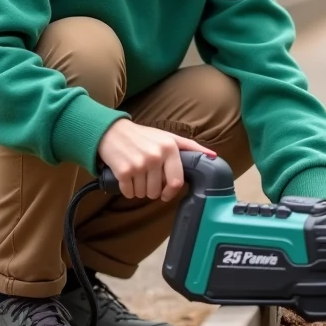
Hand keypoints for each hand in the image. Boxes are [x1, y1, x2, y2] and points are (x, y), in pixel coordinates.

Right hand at [97, 119, 215, 201]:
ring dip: (139, 190)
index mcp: (170, 148)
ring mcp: (138, 164)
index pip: (176, 181)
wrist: (112, 131)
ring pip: (143, 194)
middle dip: (152, 191)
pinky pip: (129, 193)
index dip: (171, 192)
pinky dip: (127, 190)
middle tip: (147, 179)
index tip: (166, 193)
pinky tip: (126, 178)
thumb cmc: (143, 136)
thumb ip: (191, 147)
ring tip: (136, 176)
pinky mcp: (122, 171)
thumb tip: (213, 156)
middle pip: (157, 192)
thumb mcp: (168, 137)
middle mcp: (155, 156)